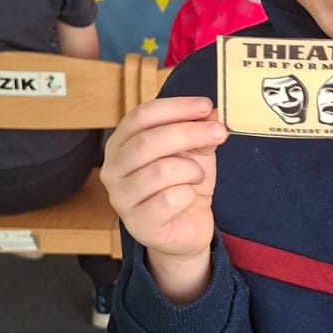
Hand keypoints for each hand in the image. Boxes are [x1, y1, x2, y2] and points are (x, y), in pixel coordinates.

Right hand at [101, 96, 226, 298]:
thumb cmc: (183, 183)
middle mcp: (113, 168)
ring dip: (191, 170)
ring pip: (161, 171)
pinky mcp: (138, 224)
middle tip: (219, 132)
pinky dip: (190, 195)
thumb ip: (198, 129)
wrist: (186, 227)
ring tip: (197, 177)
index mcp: (121, 143)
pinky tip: (189, 198)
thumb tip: (210, 112)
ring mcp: (121, 198)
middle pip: (148, 141)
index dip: (175, 107)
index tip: (205, 105)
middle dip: (189, 133)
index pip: (141, 116)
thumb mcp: (194, 150)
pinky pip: (171, 199)